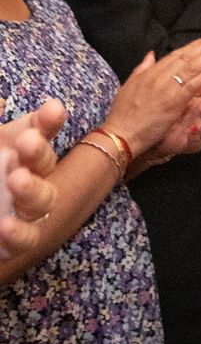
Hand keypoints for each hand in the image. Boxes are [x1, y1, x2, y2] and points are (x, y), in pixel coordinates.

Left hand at [0, 98, 63, 259]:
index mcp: (18, 148)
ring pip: (42, 203)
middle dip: (40, 153)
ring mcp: (20, 208)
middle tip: (27, 143)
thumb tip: (1, 103)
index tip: (52, 110)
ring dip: (34, 192)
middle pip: (44, 164)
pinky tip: (4, 226)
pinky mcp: (11, 240)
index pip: (42, 129)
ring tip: (17, 180)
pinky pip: (25, 239)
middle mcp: (25, 175)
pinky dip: (18, 234)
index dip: (49, 120)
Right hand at [100, 36, 200, 157]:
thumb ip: (142, 69)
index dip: (193, 46)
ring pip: (191, 67)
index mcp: (149, 73)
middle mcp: (158, 76)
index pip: (175, 54)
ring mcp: (166, 88)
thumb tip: (151, 55)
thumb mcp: (129, 86)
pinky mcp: (173, 102)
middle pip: (186, 57)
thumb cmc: (123, 114)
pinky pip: (192, 85)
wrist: (120, 134)